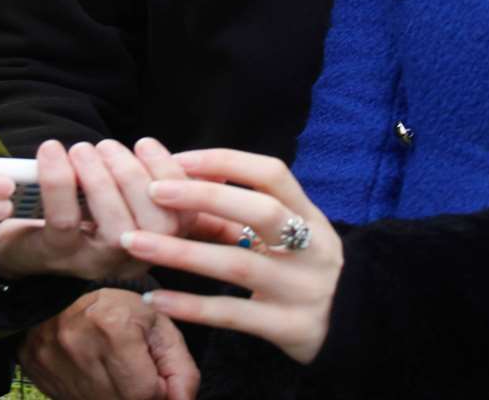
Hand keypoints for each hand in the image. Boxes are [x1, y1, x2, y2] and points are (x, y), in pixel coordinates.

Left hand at [0, 137, 187, 281]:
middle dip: (135, 176)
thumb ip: (142, 180)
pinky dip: (59, 180)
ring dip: (101, 178)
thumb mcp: (115, 197)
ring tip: (82, 149)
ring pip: (117, 227)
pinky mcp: (58, 255)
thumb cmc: (76, 210)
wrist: (20, 243)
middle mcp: (132, 259)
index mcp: (154, 241)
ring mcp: (96, 262)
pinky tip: (52, 151)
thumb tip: (175, 156)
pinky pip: (65, 220)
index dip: (174, 177)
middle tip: (107, 146)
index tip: (145, 143)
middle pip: (159, 226)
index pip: (184, 217)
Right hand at [19, 287, 199, 399]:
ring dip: (114, 394)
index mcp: (114, 327)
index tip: (155, 375)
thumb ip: (181, 370)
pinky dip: (89, 393)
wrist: (68, 293)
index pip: (146, 392)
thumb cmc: (119, 309)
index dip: (157, 388)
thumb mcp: (160, 328)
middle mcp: (78, 345)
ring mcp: (51, 360)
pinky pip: (73, 398)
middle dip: (136, 393)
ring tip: (114, 370)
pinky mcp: (36, 369)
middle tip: (134, 372)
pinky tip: (91, 372)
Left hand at [119, 149, 341, 364]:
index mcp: (309, 215)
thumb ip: (246, 211)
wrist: (354, 328)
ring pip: (239, 265)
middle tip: (153, 190)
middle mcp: (311, 247)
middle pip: (261, 211)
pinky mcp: (289, 327)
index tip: (177, 159)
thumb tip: (180, 179)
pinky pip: (233, 315)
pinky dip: (191, 306)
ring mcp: (302, 289)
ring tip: (135, 241)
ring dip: (182, 252)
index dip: (225, 162)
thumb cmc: (304, 269)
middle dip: (204, 196)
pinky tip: (155, 297)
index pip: (272, 174)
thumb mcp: (290, 234)